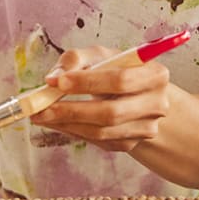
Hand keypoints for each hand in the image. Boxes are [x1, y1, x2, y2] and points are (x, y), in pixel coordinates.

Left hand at [29, 46, 171, 151]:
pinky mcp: (131, 144)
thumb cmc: (117, 70)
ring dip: (67, 124)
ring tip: (41, 115)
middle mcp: (157, 104)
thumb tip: (54, 78)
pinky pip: (98, 142)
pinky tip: (56, 123)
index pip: (121, 79)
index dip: (88, 82)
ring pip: (102, 132)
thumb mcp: (102, 55)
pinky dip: (73, 132)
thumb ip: (77, 59)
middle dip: (72, 110)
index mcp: (155, 75)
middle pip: (112, 112)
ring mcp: (146, 128)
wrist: (138, 96)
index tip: (58, 82)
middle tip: (41, 107)